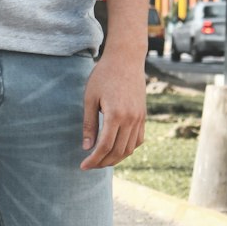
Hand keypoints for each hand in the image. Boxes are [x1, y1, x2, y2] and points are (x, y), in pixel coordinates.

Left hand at [80, 48, 146, 169]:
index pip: (105, 147)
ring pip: (130, 148)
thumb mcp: (90, 98)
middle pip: (118, 151)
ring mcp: (139, 118)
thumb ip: (89, 124)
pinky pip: (138, 140)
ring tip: (101, 160)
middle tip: (90, 165)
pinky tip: (116, 149)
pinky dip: (127, 149)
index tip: (83, 166)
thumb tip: (86, 147)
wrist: (126, 59)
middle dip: (103, 162)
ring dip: (116, 158)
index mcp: (115, 115)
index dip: (94, 159)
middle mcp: (131, 119)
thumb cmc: (104, 75)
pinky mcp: (143, 116)